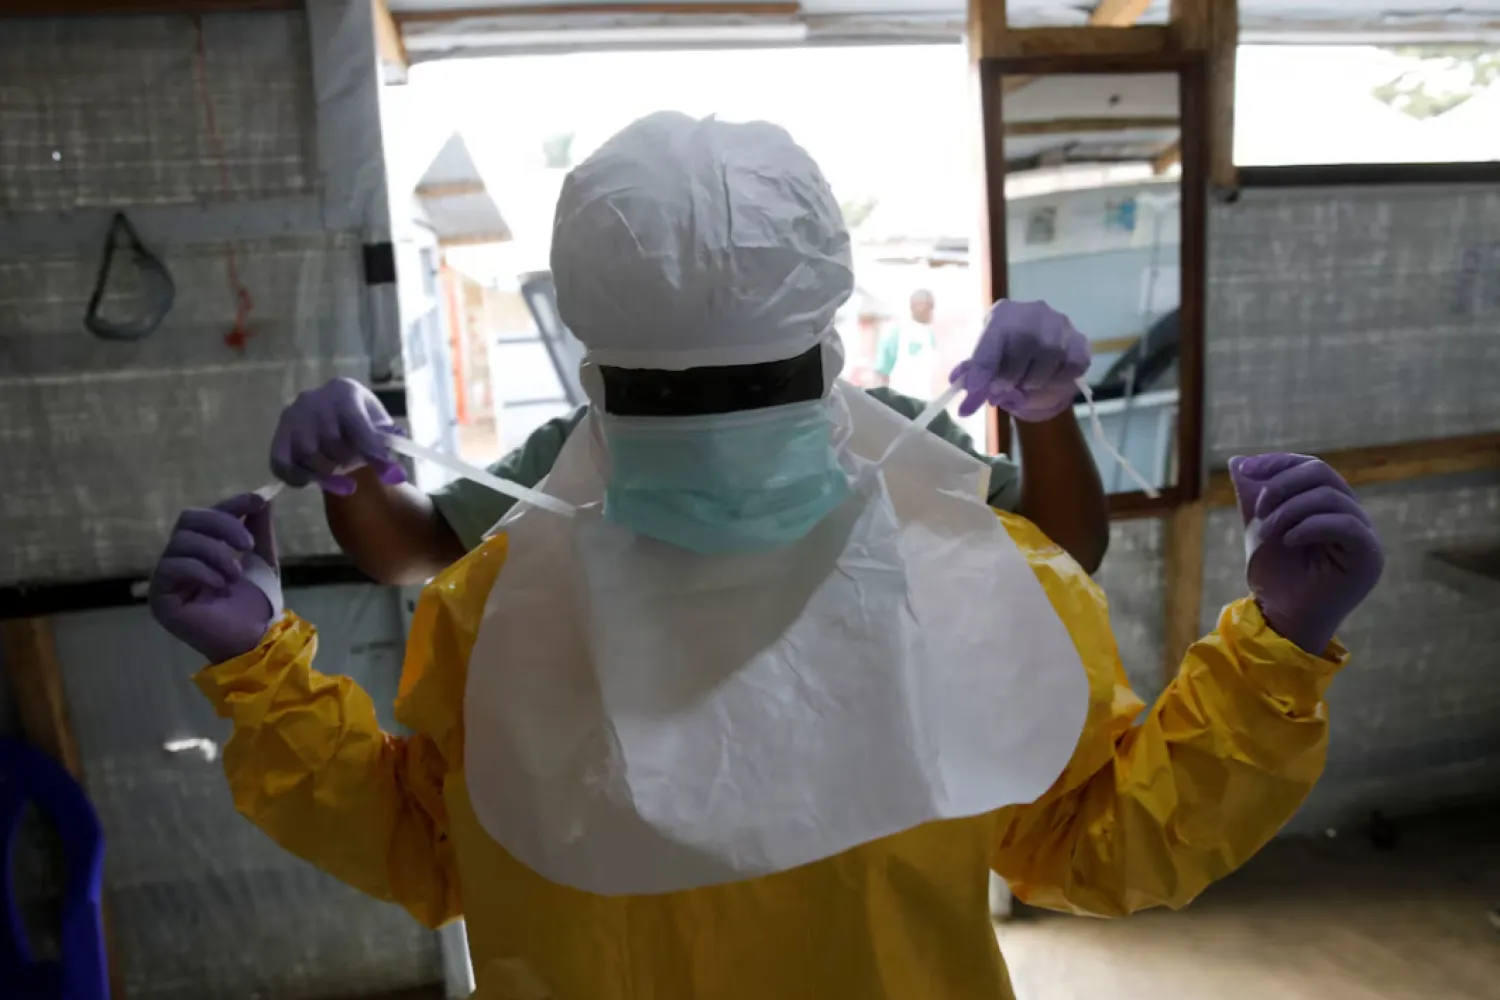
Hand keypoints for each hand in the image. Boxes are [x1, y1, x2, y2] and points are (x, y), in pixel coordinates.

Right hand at [149, 494, 280, 662]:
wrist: (255, 639)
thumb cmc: (257, 602)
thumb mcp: (262, 558)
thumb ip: (258, 528)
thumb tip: (262, 497)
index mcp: (200, 547)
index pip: (206, 514)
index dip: (230, 504)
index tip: (257, 500)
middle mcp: (178, 557)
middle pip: (188, 520)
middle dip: (222, 525)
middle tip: (246, 544)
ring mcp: (166, 577)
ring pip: (182, 541)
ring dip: (217, 554)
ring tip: (236, 575)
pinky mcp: (159, 597)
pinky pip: (172, 567)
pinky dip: (202, 571)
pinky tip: (221, 586)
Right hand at [271, 378, 403, 494]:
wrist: (334, 417)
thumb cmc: (362, 422)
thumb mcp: (379, 426)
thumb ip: (385, 445)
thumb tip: (392, 473)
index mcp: (343, 390)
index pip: (358, 426)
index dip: (373, 453)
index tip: (388, 474)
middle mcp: (312, 398)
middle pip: (330, 442)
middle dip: (346, 461)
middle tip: (353, 467)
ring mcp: (291, 415)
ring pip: (307, 454)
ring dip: (325, 471)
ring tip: (337, 471)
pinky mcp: (277, 435)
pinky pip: (282, 464)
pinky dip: (297, 478)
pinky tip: (309, 482)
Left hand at [951, 300, 1091, 421]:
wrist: (1038, 346)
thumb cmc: (1006, 353)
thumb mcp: (985, 359)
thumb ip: (975, 377)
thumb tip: (964, 398)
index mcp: (1004, 313)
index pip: (993, 338)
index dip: (983, 367)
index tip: (975, 390)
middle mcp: (1035, 312)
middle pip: (1024, 344)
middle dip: (1010, 375)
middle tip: (1000, 392)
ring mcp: (1061, 325)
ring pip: (1050, 356)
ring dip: (1033, 379)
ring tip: (1024, 384)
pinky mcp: (1080, 342)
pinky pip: (1072, 366)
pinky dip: (1057, 380)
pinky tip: (1047, 379)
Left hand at [1230, 454, 1383, 654]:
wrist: (1281, 618)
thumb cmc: (1274, 576)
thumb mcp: (1259, 527)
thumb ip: (1254, 495)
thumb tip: (1237, 460)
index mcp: (1329, 505)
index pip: (1311, 466)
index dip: (1278, 462)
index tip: (1245, 470)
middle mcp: (1352, 515)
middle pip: (1322, 474)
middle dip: (1281, 485)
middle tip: (1258, 510)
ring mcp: (1364, 534)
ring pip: (1330, 496)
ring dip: (1289, 509)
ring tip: (1267, 532)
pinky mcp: (1370, 556)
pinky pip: (1344, 524)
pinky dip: (1310, 526)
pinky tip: (1288, 541)